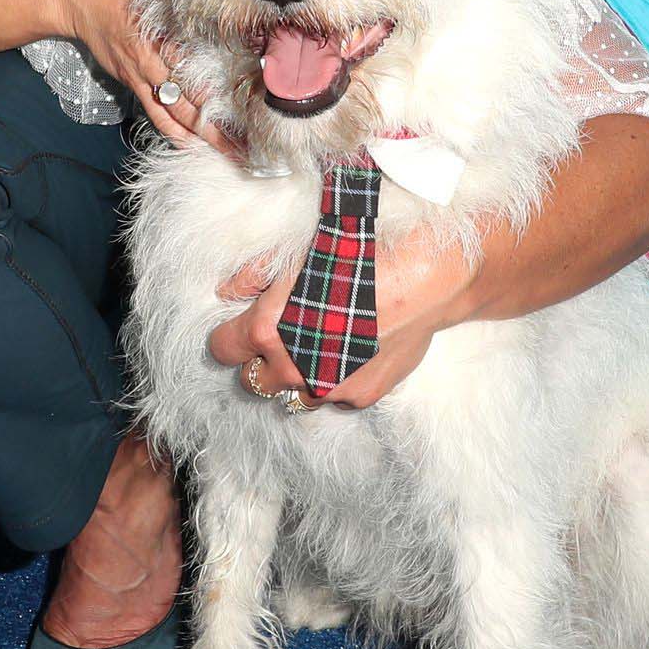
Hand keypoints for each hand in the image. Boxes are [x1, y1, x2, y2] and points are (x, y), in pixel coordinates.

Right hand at [49, 0, 242, 159]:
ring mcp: (140, 70)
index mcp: (159, 21)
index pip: (201, 53)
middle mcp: (151, 53)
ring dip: (205, 134)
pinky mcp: (130, 78)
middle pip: (194, 93)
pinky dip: (175, 131)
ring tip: (235, 154)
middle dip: (225, 119)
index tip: (261, 90)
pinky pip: (156, 111)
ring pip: (177, 111)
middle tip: (257, 138)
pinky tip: (195, 147)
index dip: (231, 74)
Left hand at [207, 222, 482, 409]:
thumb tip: (229, 290)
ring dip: (298, 376)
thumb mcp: (299, 252)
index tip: (243, 326)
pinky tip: (353, 349)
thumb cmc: (361, 253)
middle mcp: (292, 367)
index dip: (231, 335)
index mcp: (267, 330)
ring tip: (321, 344)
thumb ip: (255, 275)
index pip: (222, 350)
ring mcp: (327, 387)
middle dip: (263, 359)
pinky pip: (334, 397)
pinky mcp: (360, 396)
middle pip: (252, 380)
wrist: (426, 274)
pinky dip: (335, 379)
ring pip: (293, 395)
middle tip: (286, 332)